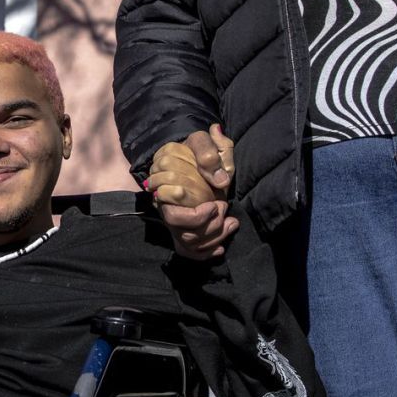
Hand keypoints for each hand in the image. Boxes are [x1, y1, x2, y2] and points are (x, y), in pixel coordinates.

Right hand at [145, 126, 238, 260]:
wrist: (194, 158)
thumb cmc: (200, 150)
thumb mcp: (204, 142)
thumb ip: (209, 151)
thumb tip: (220, 180)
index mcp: (165, 185)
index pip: (172, 214)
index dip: (195, 216)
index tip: (215, 205)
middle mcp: (165, 206)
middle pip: (181, 232)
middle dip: (208, 227)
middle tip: (223, 209)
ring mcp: (173, 218)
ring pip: (187, 242)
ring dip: (213, 238)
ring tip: (231, 223)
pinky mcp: (182, 228)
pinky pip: (188, 251)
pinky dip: (205, 254)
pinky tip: (221, 249)